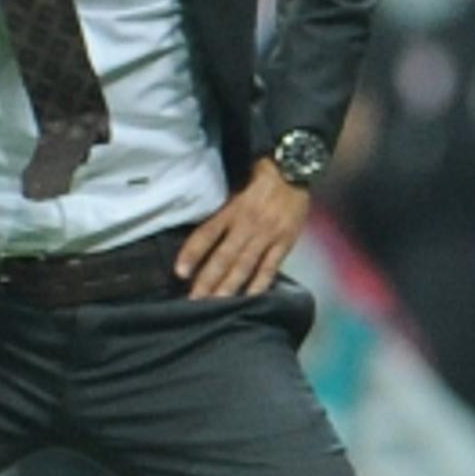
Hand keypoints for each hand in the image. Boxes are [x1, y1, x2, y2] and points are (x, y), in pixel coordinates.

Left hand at [174, 158, 310, 297]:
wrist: (294, 171)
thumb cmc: (259, 181)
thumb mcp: (235, 189)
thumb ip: (221, 213)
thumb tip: (200, 239)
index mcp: (233, 209)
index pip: (207, 234)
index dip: (192, 254)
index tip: (180, 273)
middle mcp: (248, 224)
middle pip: (224, 256)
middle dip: (208, 280)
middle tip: (194, 301)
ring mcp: (268, 235)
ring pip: (245, 265)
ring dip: (229, 287)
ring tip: (216, 304)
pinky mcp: (285, 243)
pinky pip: (270, 267)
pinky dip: (259, 284)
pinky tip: (249, 298)